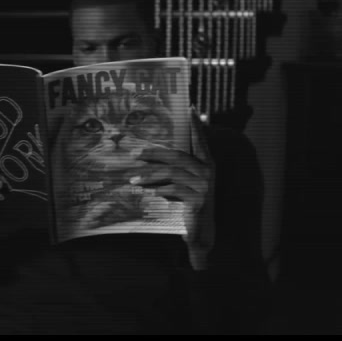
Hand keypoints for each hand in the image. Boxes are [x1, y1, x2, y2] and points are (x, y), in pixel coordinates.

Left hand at [128, 119, 215, 268]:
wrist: (201, 232)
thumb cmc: (189, 203)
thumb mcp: (184, 183)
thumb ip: (175, 168)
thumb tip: (151, 153)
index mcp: (207, 164)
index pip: (200, 140)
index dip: (195, 125)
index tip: (190, 108)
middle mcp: (208, 172)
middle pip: (178, 156)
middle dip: (154, 154)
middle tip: (135, 153)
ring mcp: (204, 187)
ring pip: (172, 173)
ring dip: (150, 175)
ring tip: (133, 179)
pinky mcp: (198, 200)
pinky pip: (174, 190)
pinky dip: (159, 190)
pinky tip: (149, 192)